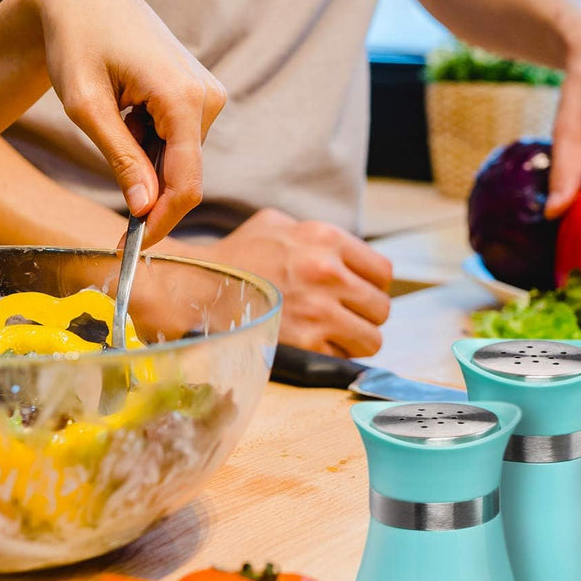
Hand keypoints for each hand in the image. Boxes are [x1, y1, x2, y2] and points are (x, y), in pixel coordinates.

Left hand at [30, 0, 226, 245]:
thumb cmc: (76, 45)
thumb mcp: (86, 107)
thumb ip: (120, 158)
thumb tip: (144, 208)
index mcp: (182, 98)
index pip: (185, 183)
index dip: (161, 223)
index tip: (130, 247)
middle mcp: (207, 97)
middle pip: (184, 176)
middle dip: (146, 189)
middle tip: (104, 164)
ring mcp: (209, 94)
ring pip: (180, 161)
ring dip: (144, 160)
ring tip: (113, 117)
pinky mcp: (202, 94)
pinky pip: (180, 142)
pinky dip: (150, 143)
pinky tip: (127, 109)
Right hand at [174, 209, 392, 356]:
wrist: (198, 286)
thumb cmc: (233, 256)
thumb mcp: (274, 224)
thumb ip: (312, 233)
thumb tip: (339, 252)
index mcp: (325, 239)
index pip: (382, 272)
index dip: (371, 286)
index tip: (356, 293)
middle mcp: (328, 272)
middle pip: (380, 307)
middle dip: (364, 315)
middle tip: (342, 317)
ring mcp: (319, 309)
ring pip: (372, 338)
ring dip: (355, 340)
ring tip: (333, 336)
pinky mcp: (306, 341)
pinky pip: (343, 357)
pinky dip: (332, 355)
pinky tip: (311, 344)